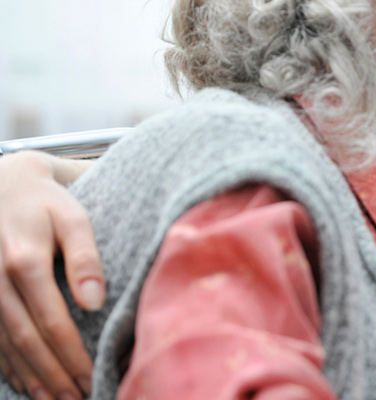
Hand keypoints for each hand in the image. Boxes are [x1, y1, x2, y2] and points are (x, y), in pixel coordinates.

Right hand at [0, 151, 99, 397]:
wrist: (3, 183)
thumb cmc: (47, 202)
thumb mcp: (73, 218)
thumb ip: (86, 258)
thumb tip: (95, 302)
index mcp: (25, 261)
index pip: (52, 322)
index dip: (72, 355)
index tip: (91, 377)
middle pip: (26, 339)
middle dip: (53, 373)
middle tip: (76, 397)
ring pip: (3, 342)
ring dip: (28, 375)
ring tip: (53, 398)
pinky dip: (4, 362)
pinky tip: (22, 381)